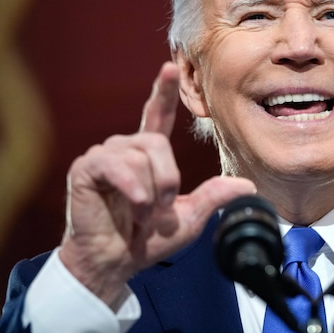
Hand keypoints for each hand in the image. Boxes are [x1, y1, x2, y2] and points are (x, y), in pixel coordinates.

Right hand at [59, 62, 255, 307]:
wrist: (114, 263)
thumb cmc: (146, 241)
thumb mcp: (189, 219)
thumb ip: (214, 197)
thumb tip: (247, 185)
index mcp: (147, 156)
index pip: (156, 116)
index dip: (162, 92)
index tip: (169, 69)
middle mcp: (125, 149)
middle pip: (156, 142)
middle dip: (167, 180)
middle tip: (159, 211)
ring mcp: (104, 157)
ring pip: (140, 153)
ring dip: (150, 191)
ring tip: (141, 214)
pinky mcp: (86, 168)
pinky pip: (116, 164)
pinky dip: (132, 187)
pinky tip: (135, 205)